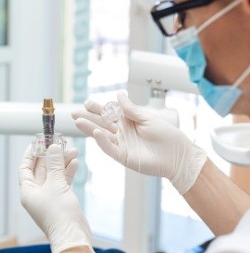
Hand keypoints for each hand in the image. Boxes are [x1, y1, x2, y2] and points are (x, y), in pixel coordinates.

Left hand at [19, 144, 95, 252]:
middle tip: (59, 143)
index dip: (31, 154)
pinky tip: (75, 162)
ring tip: (72, 150)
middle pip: (41, 169)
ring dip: (61, 162)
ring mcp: (49, 197)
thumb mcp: (56, 184)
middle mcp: (36, 194)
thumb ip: (54, 164)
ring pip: (53, 174)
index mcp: (28, 191)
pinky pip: (62, 182)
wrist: (73, 236)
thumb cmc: (60, 213)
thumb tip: (53, 147)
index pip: (25, 168)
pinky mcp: (60, 200)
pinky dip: (67, 172)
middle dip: (50, 156)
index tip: (37, 142)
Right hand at [73, 91, 206, 193]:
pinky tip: (97, 133)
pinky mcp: (124, 157)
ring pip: (102, 135)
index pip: (109, 113)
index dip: (98, 108)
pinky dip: (102, 141)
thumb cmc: (167, 136)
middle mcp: (122, 133)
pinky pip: (110, 148)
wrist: (178, 156)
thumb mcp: (148, 118)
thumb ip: (131, 109)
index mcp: (128, 122)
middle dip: (88, 118)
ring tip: (77, 121)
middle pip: (101, 124)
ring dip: (90, 129)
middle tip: (74, 112)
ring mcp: (122, 145)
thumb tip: (118, 95)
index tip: (87, 103)